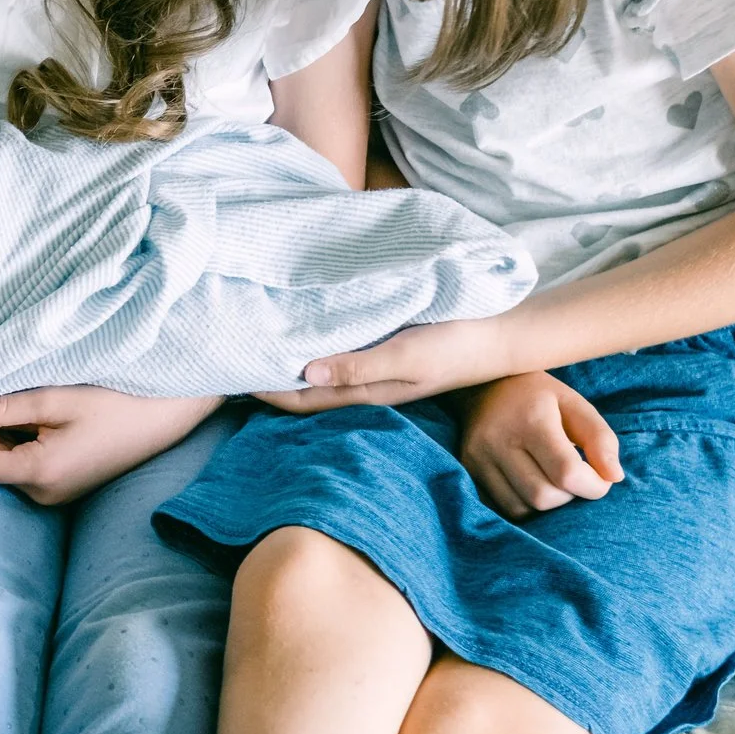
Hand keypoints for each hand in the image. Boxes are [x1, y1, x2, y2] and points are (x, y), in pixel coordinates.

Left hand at [0, 388, 220, 505]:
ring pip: (4, 462)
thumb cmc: (116, 403)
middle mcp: (45, 491)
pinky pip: (23, 462)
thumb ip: (6, 407)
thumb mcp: (57, 399)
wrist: (166, 419)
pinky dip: (4, 441)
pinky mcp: (64, 482)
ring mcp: (56, 490)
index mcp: (41, 473)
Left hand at [258, 318, 512, 413]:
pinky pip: (343, 355)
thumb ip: (359, 366)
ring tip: (259, 347)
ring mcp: (381, 370)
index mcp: (369, 391)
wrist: (504, 335)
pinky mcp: (391, 351)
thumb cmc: (456, 344)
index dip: (267, 393)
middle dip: (272, 381)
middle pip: (309, 390)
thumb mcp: (406, 355)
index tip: (230, 379)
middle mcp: (369, 384)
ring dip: (292, 364)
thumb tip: (305, 373)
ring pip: (324, 373)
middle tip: (234, 361)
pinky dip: (318, 348)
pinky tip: (307, 334)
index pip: (305, 400)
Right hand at [457, 371, 622, 518]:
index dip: (593, 486)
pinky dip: (523, 505)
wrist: (483, 386)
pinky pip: (501, 509)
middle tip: (572, 478)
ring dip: (545, 504)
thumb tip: (613, 478)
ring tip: (549, 479)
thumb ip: (601, 439)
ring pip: (521, 509)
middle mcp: (497, 440)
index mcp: (531, 420)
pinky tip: (529, 484)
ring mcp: (477, 458)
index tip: (599, 479)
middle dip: (568, 496)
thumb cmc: (539, 398)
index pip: (567, 473)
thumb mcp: (575, 405)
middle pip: (543, 497)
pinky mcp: (467, 471)